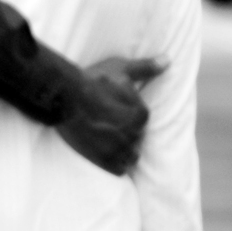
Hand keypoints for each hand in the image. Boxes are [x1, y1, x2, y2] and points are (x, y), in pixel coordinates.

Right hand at [58, 57, 163, 175]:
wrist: (64, 97)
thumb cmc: (92, 81)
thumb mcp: (120, 69)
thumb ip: (145, 68)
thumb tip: (167, 61)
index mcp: (140, 115)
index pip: (141, 122)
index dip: (128, 117)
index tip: (115, 114)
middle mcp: (133, 134)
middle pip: (135, 139)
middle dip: (125, 135)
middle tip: (108, 127)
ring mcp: (118, 149)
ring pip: (130, 157)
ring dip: (122, 152)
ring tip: (107, 143)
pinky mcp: (103, 160)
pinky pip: (118, 170)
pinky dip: (113, 164)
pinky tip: (103, 154)